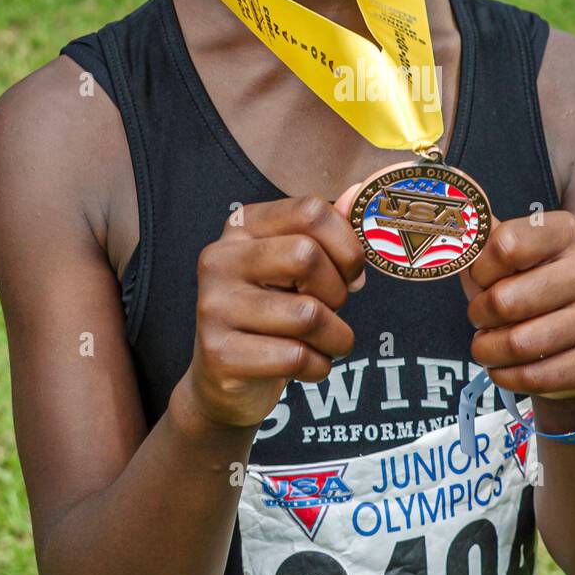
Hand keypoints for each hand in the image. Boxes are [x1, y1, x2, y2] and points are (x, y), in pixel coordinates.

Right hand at [185, 187, 365, 430]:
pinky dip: (319, 366)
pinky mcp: (219, 354)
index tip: (350, 273)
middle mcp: (219, 259)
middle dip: (338, 291)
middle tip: (333, 310)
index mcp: (242, 227)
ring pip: (307, 314)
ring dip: (336, 338)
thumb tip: (360, 192)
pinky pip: (296, 357)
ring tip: (325, 343)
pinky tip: (307, 365)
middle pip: (307, 256)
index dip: (346, 244)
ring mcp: (214, 306)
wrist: (221, 382)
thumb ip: (330, 231)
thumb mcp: (298, 269)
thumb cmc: (273, 315)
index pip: (310, 210)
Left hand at [458, 210, 574, 399]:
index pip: (504, 246)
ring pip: (518, 344)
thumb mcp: (502, 255)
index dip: (479, 269)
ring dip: (488, 350)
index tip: (482, 279)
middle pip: (505, 300)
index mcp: (567, 231)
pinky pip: (535, 377)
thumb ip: (476, 238)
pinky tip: (505, 367)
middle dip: (479, 315)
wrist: (573, 333)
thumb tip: (452, 224)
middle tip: (480, 319)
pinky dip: (506, 376)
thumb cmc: (525, 285)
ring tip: (487, 346)